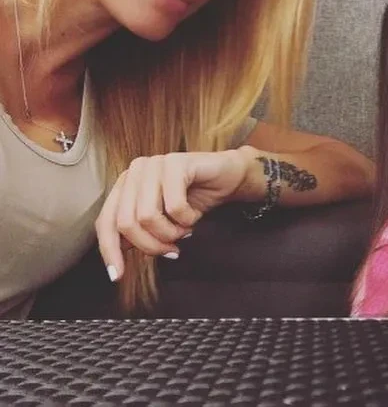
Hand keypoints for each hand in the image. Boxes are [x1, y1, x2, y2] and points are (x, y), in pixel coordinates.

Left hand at [96, 149, 249, 280]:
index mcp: (127, 184)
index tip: (118, 276)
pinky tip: (195, 213)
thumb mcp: (161, 220)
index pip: (106, 221)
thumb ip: (137, 232)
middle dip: (151, 245)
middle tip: (172, 249)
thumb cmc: (195, 200)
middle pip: (126, 223)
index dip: (109, 251)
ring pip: (147, 216)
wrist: (230, 178)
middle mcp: (136, 170)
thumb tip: (115, 261)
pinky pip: (174, 206)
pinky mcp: (176, 162)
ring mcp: (155, 164)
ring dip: (171, 232)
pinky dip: (187, 218)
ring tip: (185, 228)